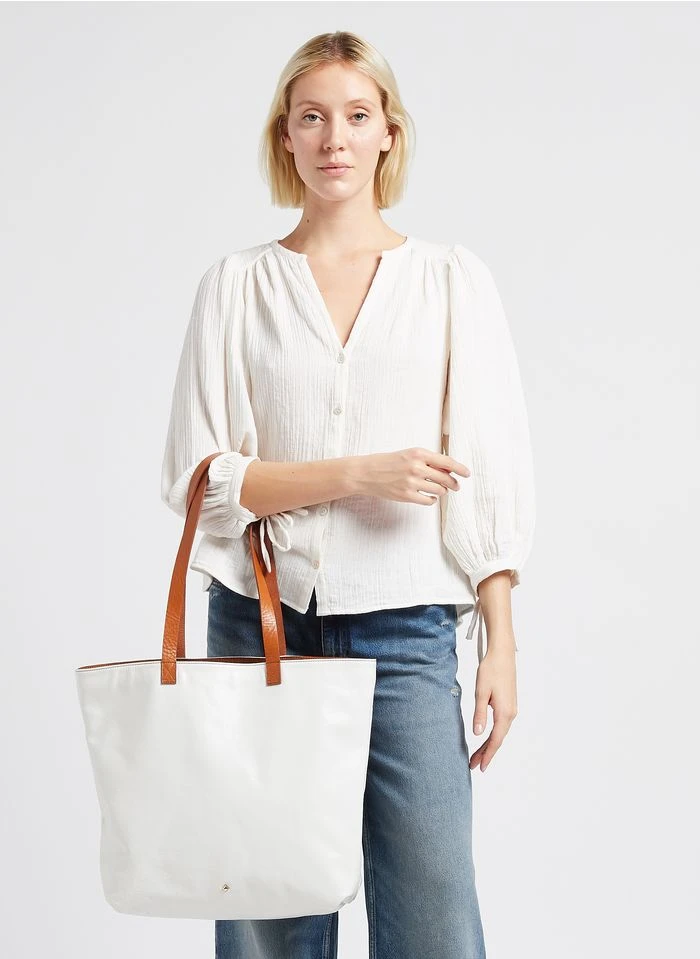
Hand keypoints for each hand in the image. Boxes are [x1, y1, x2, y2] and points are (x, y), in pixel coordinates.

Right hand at [354, 447, 469, 504]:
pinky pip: (428, 501)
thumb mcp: (408, 455)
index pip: (446, 462)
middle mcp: (416, 467)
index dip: (460, 469)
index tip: (467, 474)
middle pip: (445, 478)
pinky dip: (432, 500)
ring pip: (439, 491)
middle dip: (454, 484)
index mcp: (418, 453)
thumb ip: (427, 461)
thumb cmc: (388, 462)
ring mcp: (411, 482)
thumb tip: (448, 472)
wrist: (366, 472)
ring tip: (440, 491)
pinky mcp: (406, 495)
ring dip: (442, 492)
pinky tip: (430, 497)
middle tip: (456, 486)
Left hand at [469, 639, 517, 771]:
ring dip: (489, 744)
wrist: (503, 654)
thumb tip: (478, 734)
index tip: (480, 767)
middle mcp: (511, 713)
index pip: (495, 740)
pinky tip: (486, 738)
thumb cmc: (491, 670)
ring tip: (477, 755)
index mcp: (504, 713)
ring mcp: (511, 709)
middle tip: (473, 764)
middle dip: (486, 753)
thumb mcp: (481, 692)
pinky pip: (501, 725)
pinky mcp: (509, 703)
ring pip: (500, 732)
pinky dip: (493, 734)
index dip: (487, 755)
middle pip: (498, 739)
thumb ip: (480, 714)